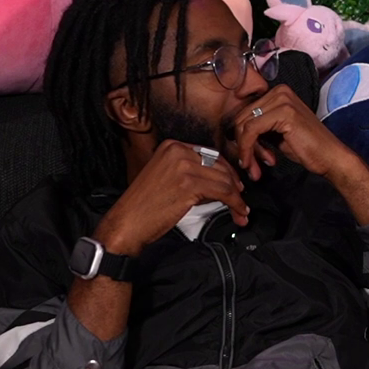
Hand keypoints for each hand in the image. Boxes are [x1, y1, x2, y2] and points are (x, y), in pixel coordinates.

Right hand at [96, 138, 250, 254]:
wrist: (127, 223)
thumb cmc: (144, 206)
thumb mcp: (165, 177)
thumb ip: (189, 172)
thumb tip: (218, 181)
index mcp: (172, 146)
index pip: (210, 155)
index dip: (226, 171)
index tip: (234, 184)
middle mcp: (178, 151)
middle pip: (219, 166)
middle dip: (234, 184)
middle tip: (240, 199)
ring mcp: (184, 167)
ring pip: (224, 180)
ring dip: (237, 198)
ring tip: (241, 211)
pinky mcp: (190, 185)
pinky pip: (223, 193)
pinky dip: (235, 204)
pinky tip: (238, 213)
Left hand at [227, 84, 368, 221]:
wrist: (330, 157)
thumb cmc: (306, 147)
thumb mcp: (276, 132)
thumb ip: (258, 127)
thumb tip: (234, 132)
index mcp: (277, 92)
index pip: (245, 111)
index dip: (240, 136)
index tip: (245, 156)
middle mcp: (279, 91)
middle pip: (242, 116)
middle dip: (241, 144)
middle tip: (249, 165)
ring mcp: (282, 99)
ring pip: (244, 124)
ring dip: (244, 150)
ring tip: (253, 167)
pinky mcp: (283, 113)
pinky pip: (251, 131)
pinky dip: (247, 149)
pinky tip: (252, 163)